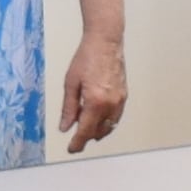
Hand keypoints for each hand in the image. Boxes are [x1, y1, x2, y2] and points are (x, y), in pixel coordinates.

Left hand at [57, 32, 128, 154]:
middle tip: (75, 139)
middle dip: (87, 137)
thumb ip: (68, 108)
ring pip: (109, 126)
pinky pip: (116, 117)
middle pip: (99, 131)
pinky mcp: (124, 96)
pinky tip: (97, 119)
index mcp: (95, 101)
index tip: (71, 149)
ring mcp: (119, 101)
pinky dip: (107, 123)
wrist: (105, 42)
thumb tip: (65, 127)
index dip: (77, 143)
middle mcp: (110, 104)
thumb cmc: (86, 58)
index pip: (85, 131)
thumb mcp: (70, 83)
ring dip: (97, 132)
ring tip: (85, 130)